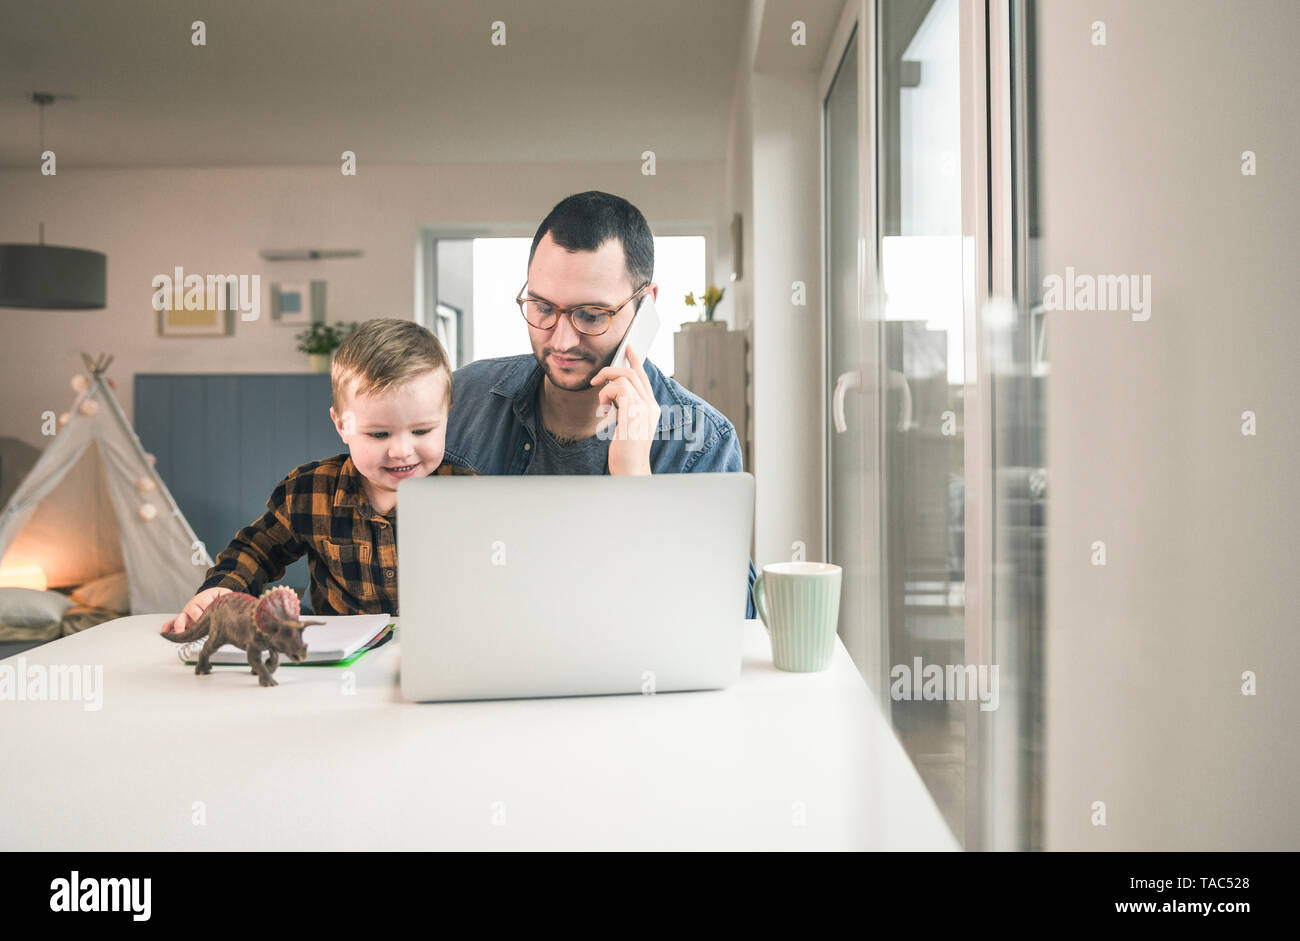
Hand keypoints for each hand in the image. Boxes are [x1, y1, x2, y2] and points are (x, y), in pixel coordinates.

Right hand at [161, 586, 231, 633]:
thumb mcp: (223, 594)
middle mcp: (193, 606)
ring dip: (179, 626)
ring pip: (180, 619)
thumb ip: (227, 596)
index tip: (214, 619)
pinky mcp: (182, 619)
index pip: (206, 606)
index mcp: (203, 599)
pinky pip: (171, 623)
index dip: (209, 613)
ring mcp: (186, 613)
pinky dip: (167, 627)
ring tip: (180, 632)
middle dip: (196, 620)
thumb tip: (233, 600)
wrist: (209, 596)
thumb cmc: (216, 598)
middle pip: (192, 612)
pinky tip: (165, 633)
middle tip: (201, 627)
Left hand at [590, 344, 660, 475]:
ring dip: (606, 385)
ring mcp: (644, 409)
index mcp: (651, 408)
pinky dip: (605, 395)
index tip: (628, 348)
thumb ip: (625, 408)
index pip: (644, 377)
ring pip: (624, 376)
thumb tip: (613, 392)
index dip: (635, 360)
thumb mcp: (627, 426)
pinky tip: (603, 409)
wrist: (631, 471)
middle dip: (611, 369)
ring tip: (601, 403)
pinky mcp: (633, 413)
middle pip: (634, 372)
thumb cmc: (626, 452)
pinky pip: (618, 388)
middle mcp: (651, 406)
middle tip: (596, 380)